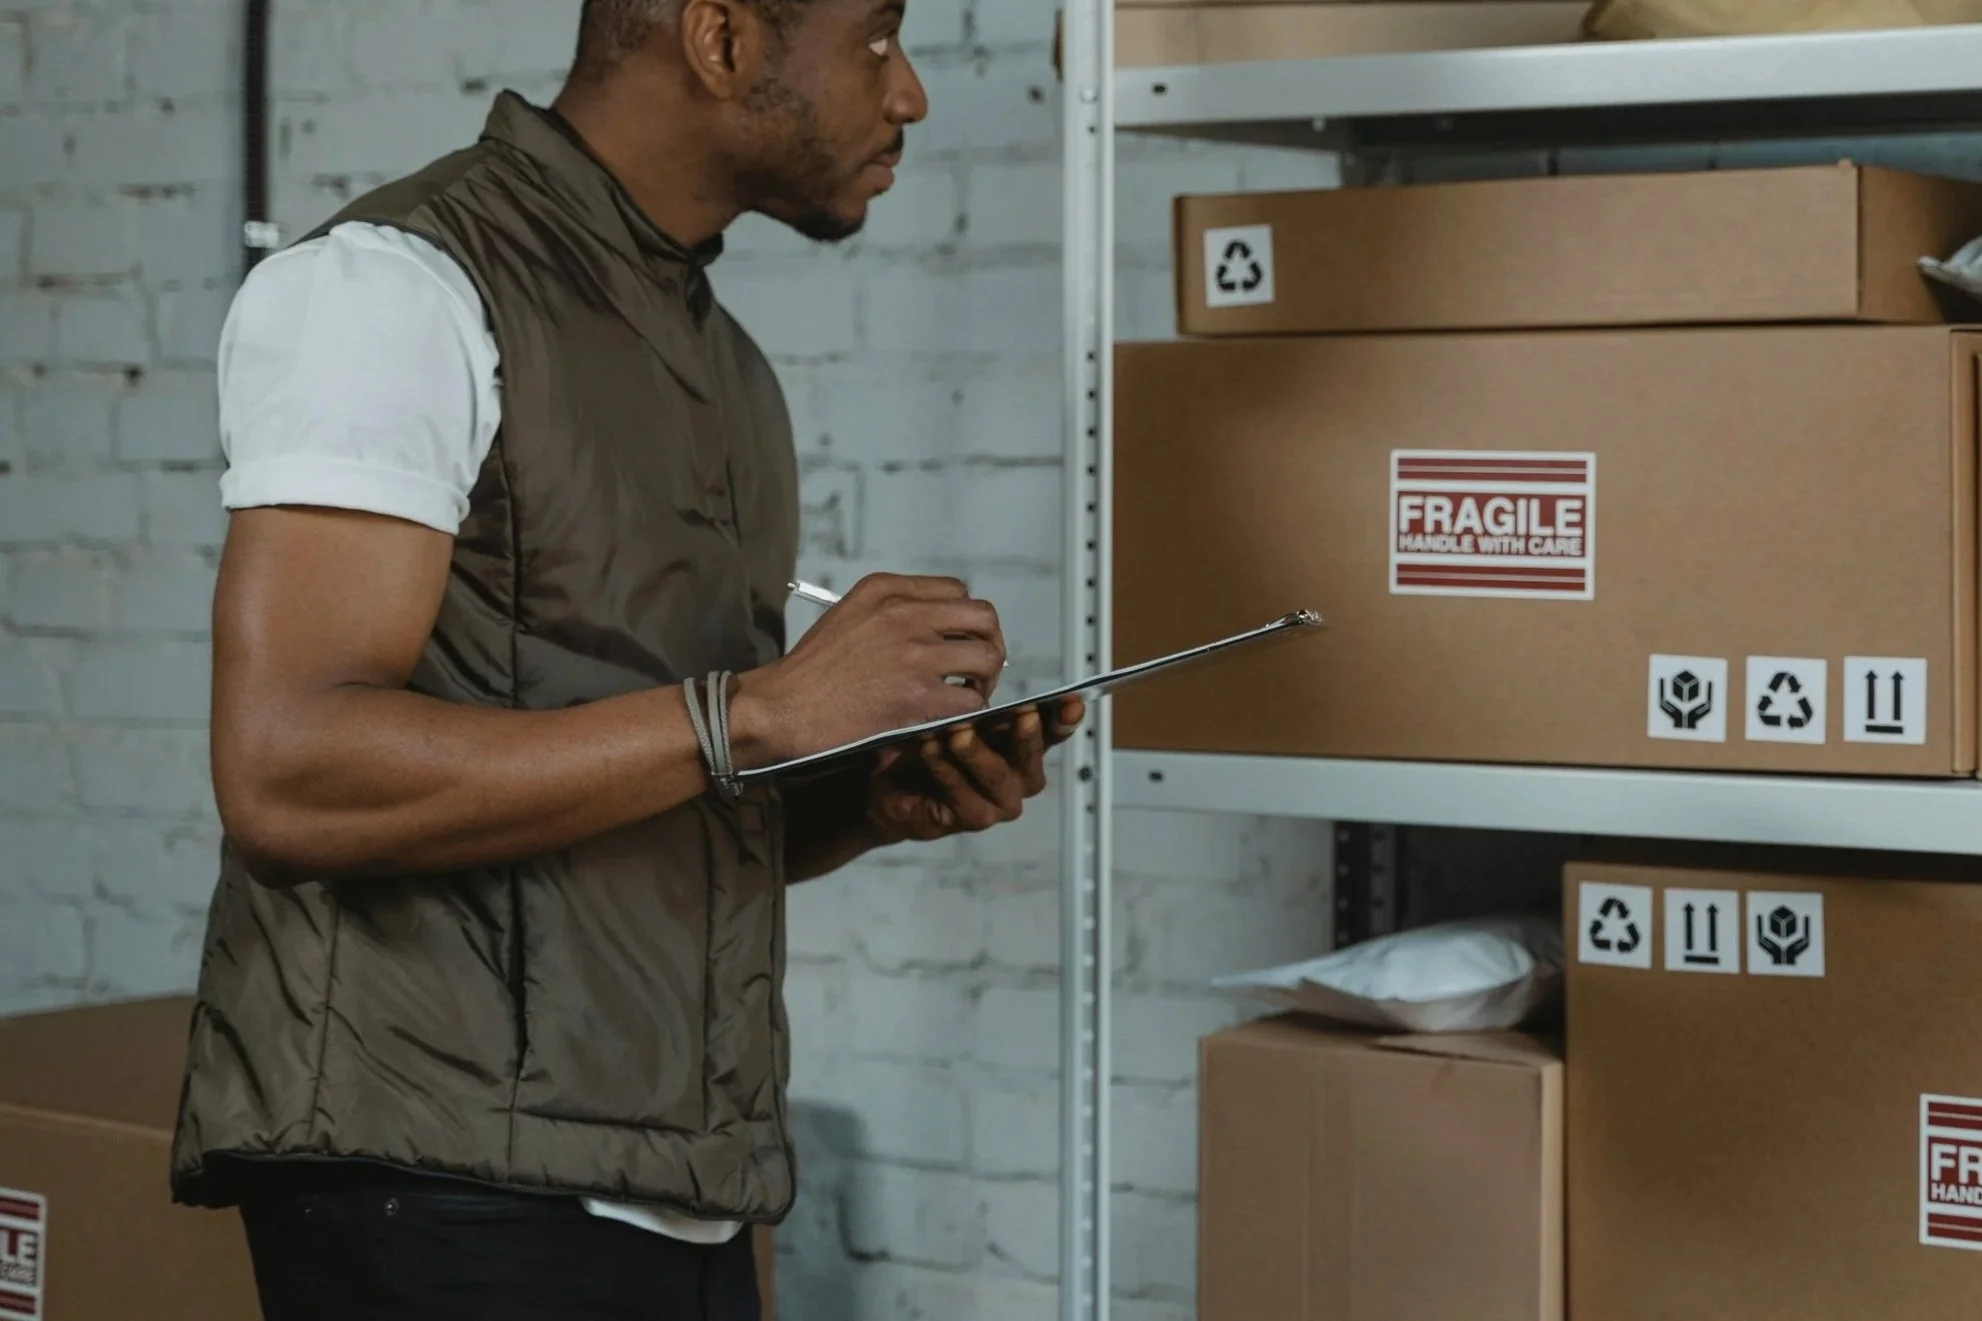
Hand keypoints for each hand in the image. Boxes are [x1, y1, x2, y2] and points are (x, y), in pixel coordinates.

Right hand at [731, 574, 1007, 766]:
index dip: (966, 621)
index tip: (959, 643)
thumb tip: (940, 627)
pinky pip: (971, 700)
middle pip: (983, 617)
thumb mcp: (849, 615)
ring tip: (967, 696)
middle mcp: (903, 613)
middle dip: (990, 645)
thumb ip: (893, 611)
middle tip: (977, 671)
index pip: (958, 591)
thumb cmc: (811, 671)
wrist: (779, 708)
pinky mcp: (915, 695)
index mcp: (886, 589)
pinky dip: (968, 712)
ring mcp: (912, 653)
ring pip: (987, 658)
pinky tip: (950, 718)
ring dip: (984, 680)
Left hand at [868, 697, 1086, 842]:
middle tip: (1022, 714)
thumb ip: (973, 709)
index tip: (1072, 702)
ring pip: (996, 777)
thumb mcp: (952, 718)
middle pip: (1030, 758)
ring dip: (976, 752)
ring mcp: (999, 803)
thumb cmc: (929, 747)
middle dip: (1026, 736)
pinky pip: (961, 795)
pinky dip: (945, 770)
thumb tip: (983, 689)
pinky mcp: (972, 820)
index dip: (1063, 719)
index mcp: (1022, 747)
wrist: (890, 787)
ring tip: (957, 732)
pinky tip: (930, 750)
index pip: (1052, 732)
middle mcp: (1019, 778)